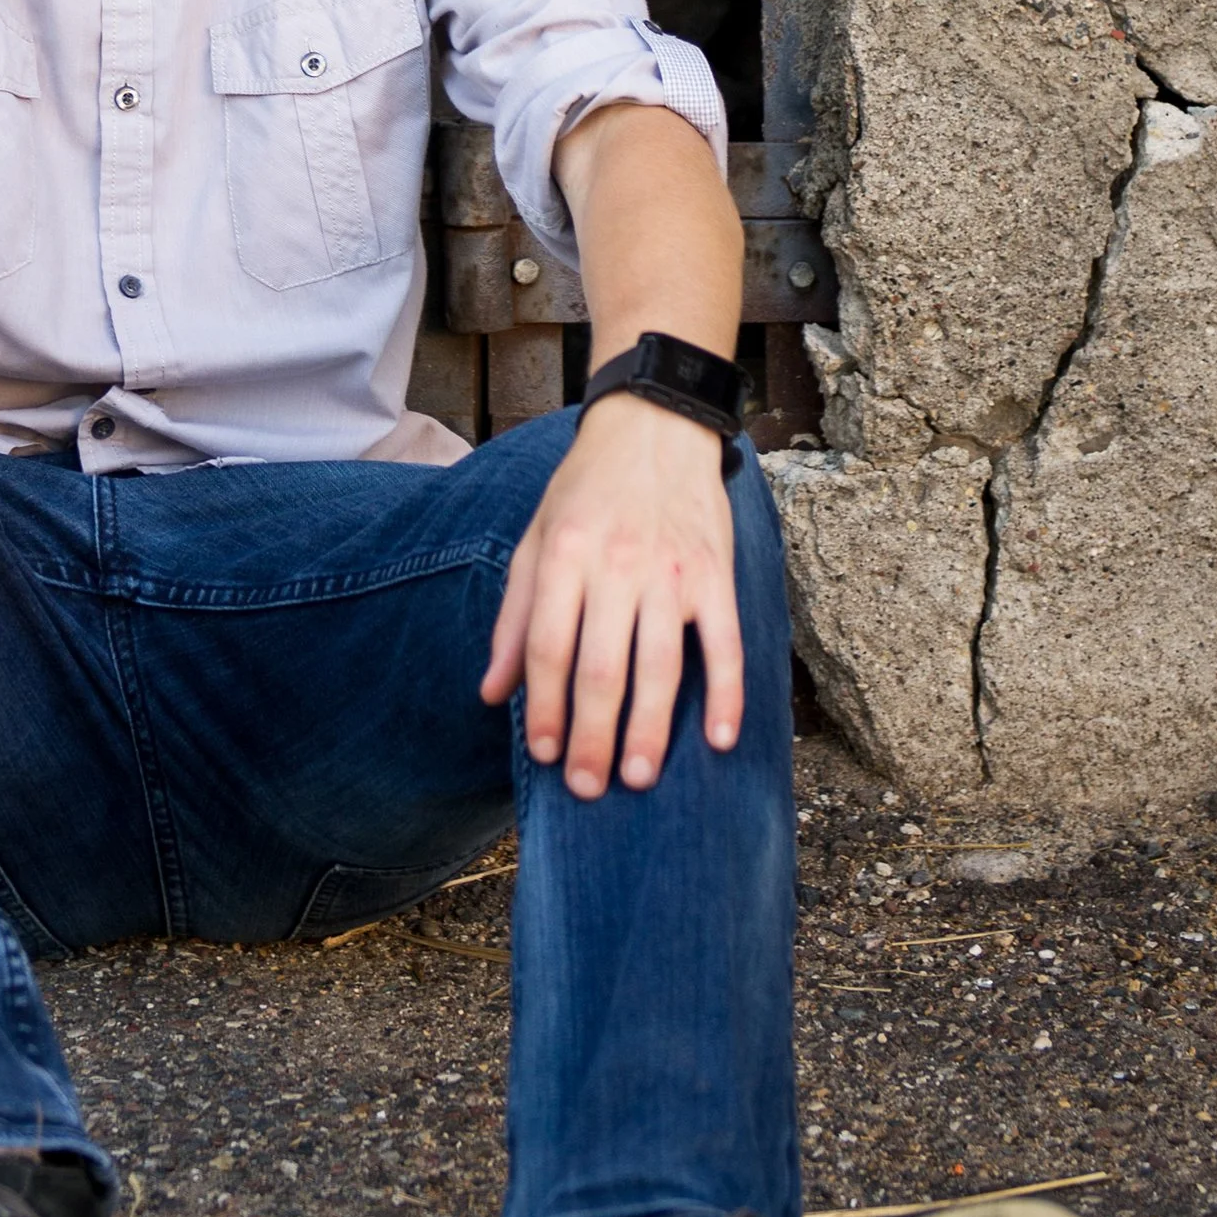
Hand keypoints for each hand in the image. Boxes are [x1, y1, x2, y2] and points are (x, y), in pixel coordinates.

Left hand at [480, 394, 742, 797]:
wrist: (654, 428)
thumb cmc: (586, 490)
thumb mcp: (535, 539)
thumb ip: (514, 617)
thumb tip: (491, 693)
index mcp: (564, 555)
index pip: (549, 647)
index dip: (545, 706)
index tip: (545, 754)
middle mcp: (616, 564)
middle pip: (602, 667)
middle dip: (592, 735)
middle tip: (588, 788)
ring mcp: (670, 570)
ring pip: (660, 665)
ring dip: (650, 729)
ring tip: (638, 777)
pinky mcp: (714, 573)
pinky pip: (724, 643)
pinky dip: (725, 694)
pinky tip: (719, 739)